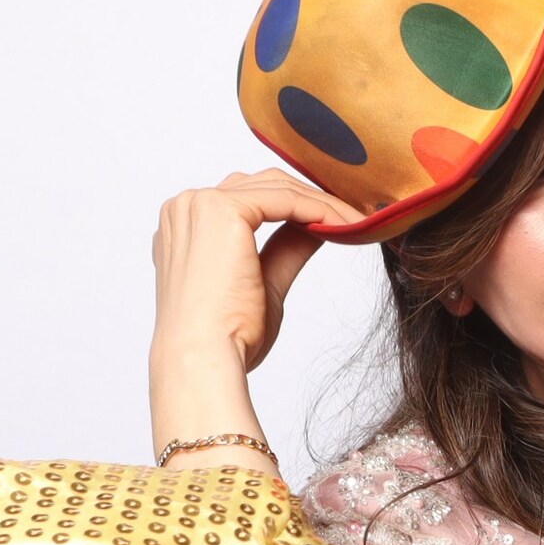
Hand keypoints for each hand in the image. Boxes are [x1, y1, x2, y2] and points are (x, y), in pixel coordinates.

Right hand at [151, 170, 356, 377]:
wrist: (205, 358)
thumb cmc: (226, 336)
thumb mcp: (264, 282)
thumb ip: (285, 249)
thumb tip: (316, 227)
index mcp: (187, 225)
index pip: (250, 199)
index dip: (297, 207)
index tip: (336, 222)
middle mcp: (187, 207)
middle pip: (263, 186)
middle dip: (312, 200)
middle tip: (354, 218)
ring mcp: (200, 204)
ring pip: (278, 188)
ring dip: (322, 204)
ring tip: (356, 224)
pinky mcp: (221, 209)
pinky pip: (285, 198)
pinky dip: (320, 209)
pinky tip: (345, 226)